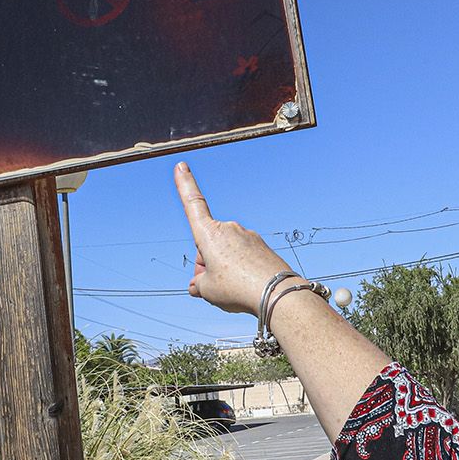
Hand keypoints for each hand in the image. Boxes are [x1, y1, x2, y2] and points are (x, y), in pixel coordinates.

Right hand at [172, 162, 292, 315]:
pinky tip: (247, 287)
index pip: (193, 204)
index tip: (181, 165)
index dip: (184, 184)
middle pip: (209, 245)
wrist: (277, 293)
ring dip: (224, 269)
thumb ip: (198, 283)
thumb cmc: (237, 289)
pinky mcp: (261, 247)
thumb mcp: (206, 290)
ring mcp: (248, 237)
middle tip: (215, 286)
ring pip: (226, 254)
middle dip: (206, 264)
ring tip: (235, 289)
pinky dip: (240, 272)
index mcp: (210, 234)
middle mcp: (229, 229)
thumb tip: (198, 283)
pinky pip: (243, 259)